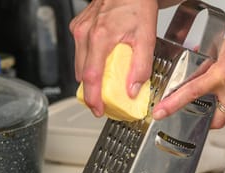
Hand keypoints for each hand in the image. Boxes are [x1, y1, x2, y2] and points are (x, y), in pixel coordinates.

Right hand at [69, 0, 160, 115]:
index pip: (91, 77)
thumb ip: (141, 66)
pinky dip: (89, 61)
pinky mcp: (78, 27)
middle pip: (82, 74)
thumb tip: (132, 89)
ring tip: (104, 83)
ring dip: (90, 77)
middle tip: (103, 102)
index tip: (98, 109)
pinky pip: (80, 52)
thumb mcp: (147, 36)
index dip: (93, 98)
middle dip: (91, 92)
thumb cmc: (136, 3)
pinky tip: (102, 60)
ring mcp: (79, 30)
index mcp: (101, 37)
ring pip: (79, 64)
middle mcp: (85, 34)